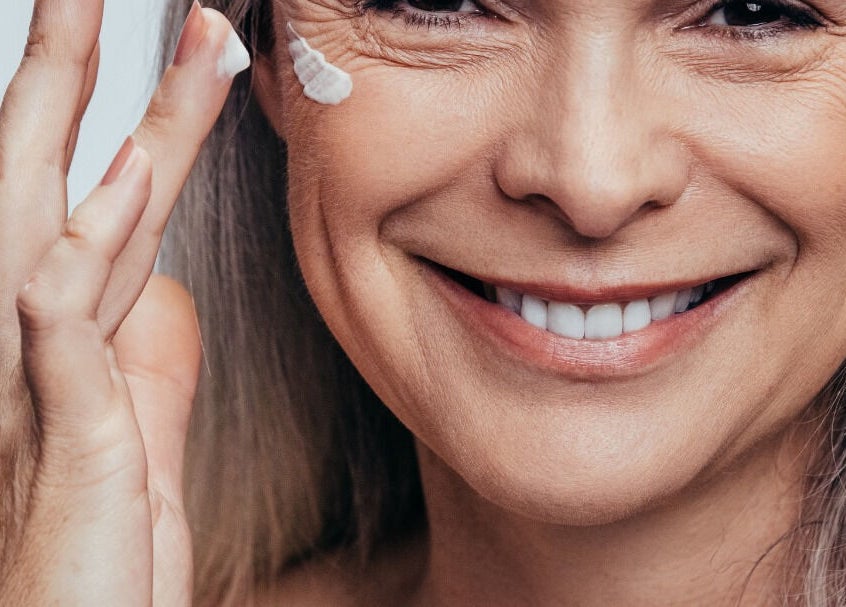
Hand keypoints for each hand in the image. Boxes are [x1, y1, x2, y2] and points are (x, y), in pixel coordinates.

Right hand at [0, 1, 247, 603]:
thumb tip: (160, 291)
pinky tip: (133, 170)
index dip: (146, 121)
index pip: (109, 200)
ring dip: (108, 117)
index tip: (184, 52)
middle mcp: (33, 336)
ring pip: (64, 215)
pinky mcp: (56, 424)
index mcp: (65, 336)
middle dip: (82, 72)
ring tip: (148, 25)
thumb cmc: (94, 551)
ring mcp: (30, 374)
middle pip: (60, 176)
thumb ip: (143, 359)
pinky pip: (64, 312)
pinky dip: (93, 236)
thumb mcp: (131, 441)